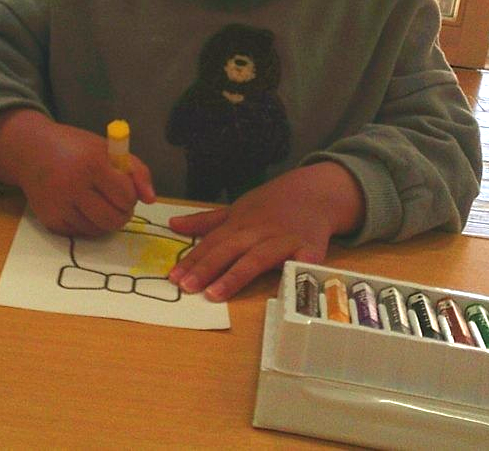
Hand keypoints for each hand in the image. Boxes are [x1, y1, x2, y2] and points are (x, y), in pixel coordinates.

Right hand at [0, 109, 155, 236]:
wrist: (32, 150)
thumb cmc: (76, 147)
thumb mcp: (108, 148)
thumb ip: (137, 170)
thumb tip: (151, 199)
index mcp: (91, 164)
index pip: (125, 196)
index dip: (130, 196)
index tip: (124, 189)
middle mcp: (73, 186)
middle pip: (113, 219)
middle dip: (122, 214)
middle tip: (118, 204)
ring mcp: (59, 205)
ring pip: (98, 230)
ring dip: (106, 221)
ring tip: (100, 204)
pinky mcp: (50, 220)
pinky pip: (80, 233)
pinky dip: (88, 225)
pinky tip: (82, 208)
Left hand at [167, 162, 364, 301]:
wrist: (316, 192)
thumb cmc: (272, 206)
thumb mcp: (238, 209)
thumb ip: (206, 221)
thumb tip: (172, 225)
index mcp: (239, 223)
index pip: (212, 242)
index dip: (193, 259)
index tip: (173, 277)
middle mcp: (258, 230)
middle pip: (229, 249)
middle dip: (206, 268)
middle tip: (186, 287)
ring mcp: (283, 240)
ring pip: (256, 258)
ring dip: (235, 276)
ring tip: (214, 294)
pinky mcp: (309, 250)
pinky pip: (298, 264)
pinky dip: (291, 273)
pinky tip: (278, 289)